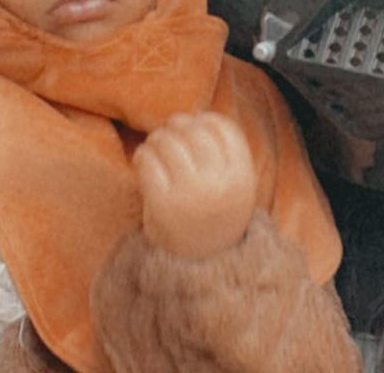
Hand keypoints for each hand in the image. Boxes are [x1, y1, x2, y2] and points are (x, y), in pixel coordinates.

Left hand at [134, 112, 257, 259]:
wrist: (198, 266)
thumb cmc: (212, 213)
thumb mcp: (233, 186)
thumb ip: (223, 153)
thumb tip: (194, 116)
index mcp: (241, 178)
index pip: (223, 128)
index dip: (205, 120)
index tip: (194, 126)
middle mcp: (218, 185)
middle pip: (193, 131)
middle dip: (177, 125)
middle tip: (168, 133)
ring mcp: (190, 194)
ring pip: (168, 141)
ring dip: (157, 138)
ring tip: (155, 147)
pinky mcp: (161, 204)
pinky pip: (147, 160)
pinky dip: (142, 155)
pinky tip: (143, 161)